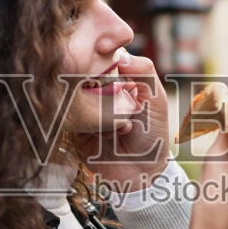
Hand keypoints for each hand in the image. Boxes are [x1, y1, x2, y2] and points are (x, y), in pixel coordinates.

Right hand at [74, 54, 169, 195]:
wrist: (142, 173)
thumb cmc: (153, 134)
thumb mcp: (156, 99)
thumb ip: (145, 71)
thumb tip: (120, 56)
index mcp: (119, 80)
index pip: (104, 58)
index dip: (103, 57)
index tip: (110, 64)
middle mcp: (99, 92)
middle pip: (84, 73)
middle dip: (98, 81)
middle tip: (115, 94)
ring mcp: (85, 109)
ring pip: (75, 93)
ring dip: (97, 103)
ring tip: (124, 120)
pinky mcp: (74, 128)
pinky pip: (71, 116)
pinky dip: (90, 120)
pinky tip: (114, 130)